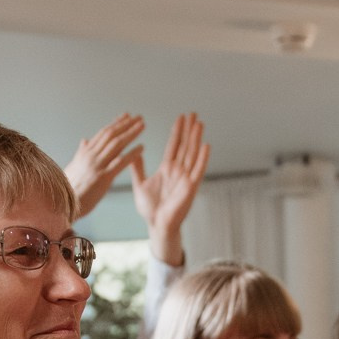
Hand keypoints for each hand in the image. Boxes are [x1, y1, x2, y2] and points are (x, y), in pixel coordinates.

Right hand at [64, 114, 145, 218]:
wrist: (61, 204)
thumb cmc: (67, 188)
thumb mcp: (73, 166)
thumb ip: (81, 152)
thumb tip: (85, 140)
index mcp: (84, 153)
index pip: (102, 134)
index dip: (115, 123)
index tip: (126, 115)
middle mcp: (91, 156)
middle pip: (111, 135)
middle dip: (126, 124)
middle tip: (139, 117)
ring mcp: (97, 166)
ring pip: (116, 144)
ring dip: (131, 133)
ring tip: (142, 125)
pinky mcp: (103, 178)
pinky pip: (120, 163)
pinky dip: (132, 154)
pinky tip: (142, 147)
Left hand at [136, 113, 209, 265]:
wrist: (156, 225)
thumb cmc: (150, 209)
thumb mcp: (140, 184)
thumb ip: (137, 168)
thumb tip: (132, 154)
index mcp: (167, 169)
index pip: (173, 146)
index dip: (177, 131)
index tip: (181, 117)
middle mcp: (178, 171)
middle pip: (185, 146)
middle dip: (188, 129)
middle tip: (193, 113)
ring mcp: (185, 178)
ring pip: (192, 154)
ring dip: (196, 139)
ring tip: (199, 123)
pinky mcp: (190, 187)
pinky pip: (198, 170)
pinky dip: (202, 158)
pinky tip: (206, 146)